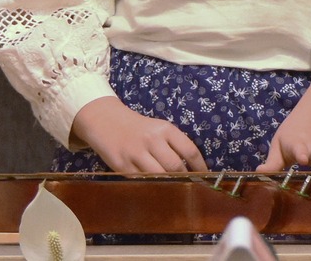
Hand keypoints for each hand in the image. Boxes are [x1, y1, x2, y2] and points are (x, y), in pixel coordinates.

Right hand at [71, 96, 207, 174]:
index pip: (189, 150)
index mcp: (165, 129)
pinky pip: (142, 181)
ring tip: (172, 190)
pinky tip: (153, 187)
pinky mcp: (123, 166)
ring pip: (160, 176)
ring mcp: (136, 154)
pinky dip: (150, 186)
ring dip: (168, 185)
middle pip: (176, 167)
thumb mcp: (158, 129)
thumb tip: (191, 170)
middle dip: (184, 179)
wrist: (105, 121)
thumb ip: (172, 145)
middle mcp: (152, 140)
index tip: (205, 177)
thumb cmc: (138, 128)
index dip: (200, 167)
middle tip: (188, 187)